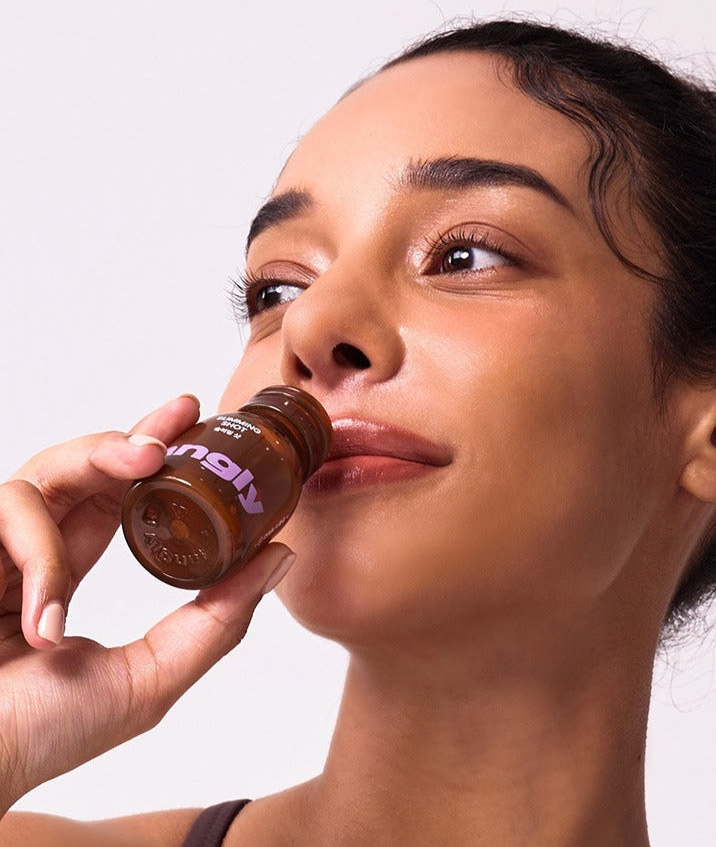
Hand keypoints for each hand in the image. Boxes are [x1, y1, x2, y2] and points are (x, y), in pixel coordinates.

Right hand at [0, 396, 295, 814]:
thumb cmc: (42, 736)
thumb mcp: (150, 679)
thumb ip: (216, 620)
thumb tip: (280, 557)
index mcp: (70, 572)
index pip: (117, 495)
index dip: (156, 455)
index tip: (200, 420)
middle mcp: (31, 551)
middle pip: (85, 465)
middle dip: (136, 432)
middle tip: (183, 414)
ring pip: (49, 469)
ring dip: (101, 463)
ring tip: (148, 464)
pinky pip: (11, 510)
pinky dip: (43, 557)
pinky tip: (49, 619)